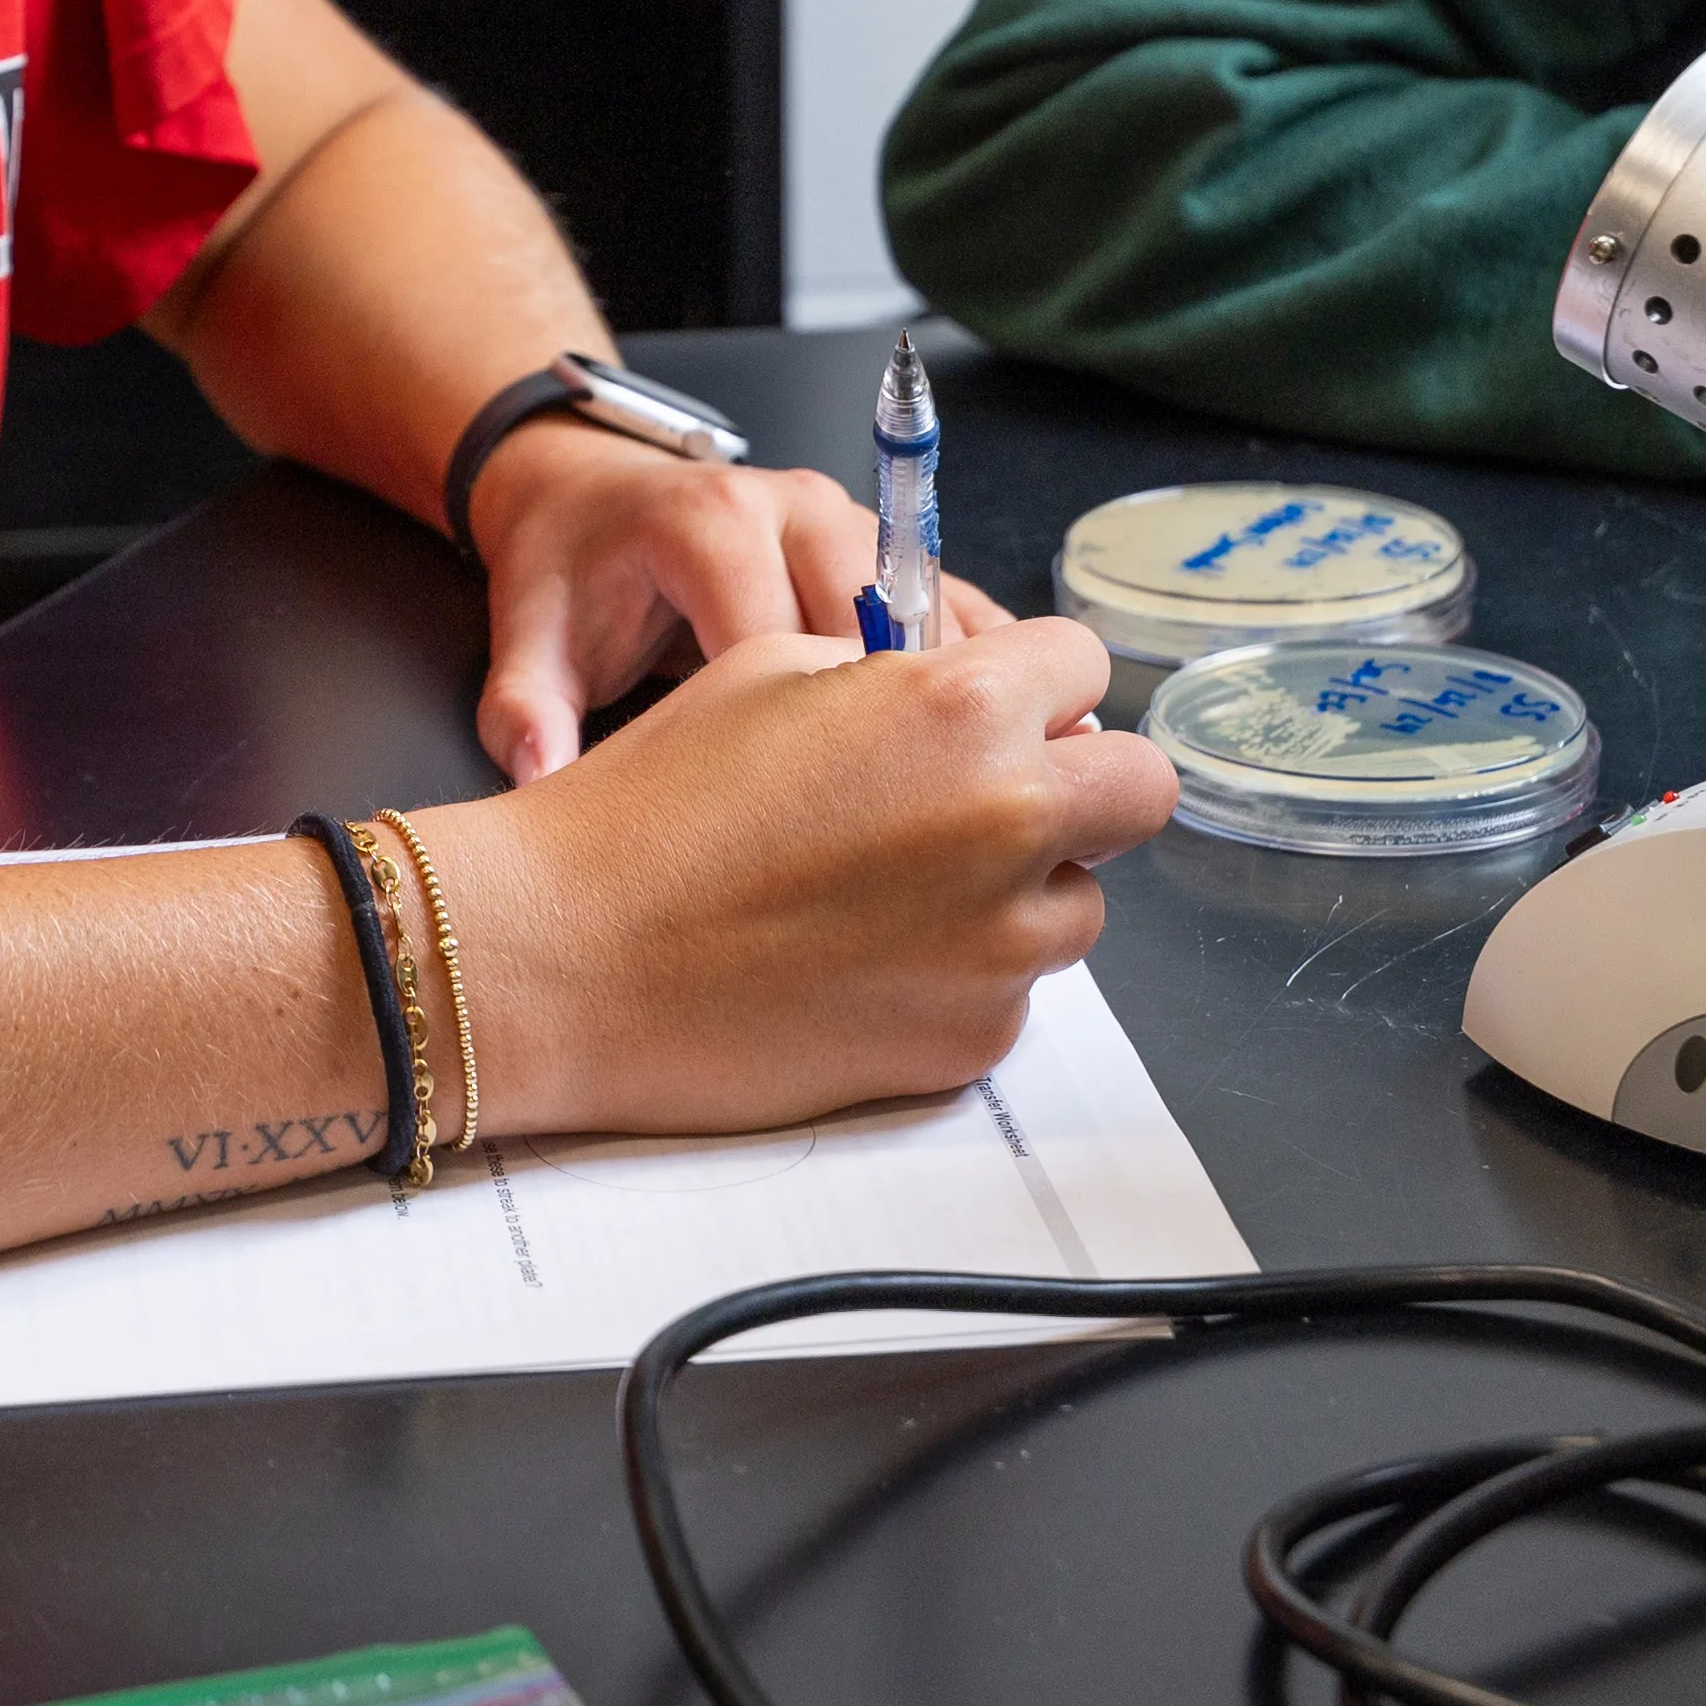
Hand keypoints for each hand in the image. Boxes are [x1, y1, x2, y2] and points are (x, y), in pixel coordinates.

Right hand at [411, 615, 1171, 1134]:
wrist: (564, 958)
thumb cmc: (648, 808)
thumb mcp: (773, 669)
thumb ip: (901, 676)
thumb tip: (978, 704)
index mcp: (963, 709)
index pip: (1085, 665)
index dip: (1038, 681)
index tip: (1006, 704)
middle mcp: (1007, 823)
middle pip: (1140, 788)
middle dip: (1081, 780)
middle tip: (996, 794)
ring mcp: (1000, 947)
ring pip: (1080, 901)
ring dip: (1020, 886)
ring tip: (897, 890)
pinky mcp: (970, 1040)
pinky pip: (1011, 991)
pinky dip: (959, 974)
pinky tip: (858, 962)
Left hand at [461, 422, 1017, 784]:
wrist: (595, 497)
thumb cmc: (574, 570)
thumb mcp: (532, 635)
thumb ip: (526, 709)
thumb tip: (544, 780)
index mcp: (713, 522)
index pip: (781, 638)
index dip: (801, 741)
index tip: (807, 832)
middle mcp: (795, 509)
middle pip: (881, 627)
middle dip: (893, 734)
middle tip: (897, 838)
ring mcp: (852, 522)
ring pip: (938, 620)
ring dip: (951, 713)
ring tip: (956, 809)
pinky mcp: (888, 546)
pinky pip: (961, 610)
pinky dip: (979, 683)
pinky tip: (988, 758)